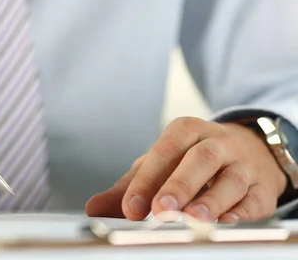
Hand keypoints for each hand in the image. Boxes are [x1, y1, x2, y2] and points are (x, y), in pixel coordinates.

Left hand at [85, 117, 286, 222]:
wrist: (247, 152)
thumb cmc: (192, 160)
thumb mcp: (158, 166)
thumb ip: (128, 187)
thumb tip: (93, 208)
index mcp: (186, 131)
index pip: (164, 151)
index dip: (147, 180)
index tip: (130, 207)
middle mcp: (217, 143)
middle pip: (201, 159)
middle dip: (179, 185)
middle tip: (160, 210)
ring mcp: (243, 164)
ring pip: (231, 178)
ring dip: (211, 201)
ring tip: (193, 219)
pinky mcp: (262, 188)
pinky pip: (254, 200)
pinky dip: (241, 213)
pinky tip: (226, 222)